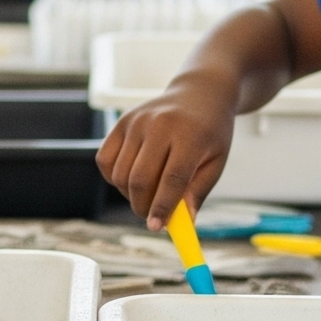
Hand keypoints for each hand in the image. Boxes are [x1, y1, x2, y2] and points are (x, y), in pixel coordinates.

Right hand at [97, 74, 236, 227]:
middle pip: (140, 179)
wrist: (199, 93)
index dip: (162, 208)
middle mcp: (160, 125)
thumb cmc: (210, 132)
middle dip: (142, 206)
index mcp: (190, 136)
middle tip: (151, 217)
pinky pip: (105, 160)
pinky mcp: (121, 122)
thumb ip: (197, 192)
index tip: (156, 227)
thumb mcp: (216, 162)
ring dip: (129, 194)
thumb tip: (181, 223)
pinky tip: (131, 178)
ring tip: (148, 193)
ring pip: (120, 173)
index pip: (171, 179)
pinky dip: (113, 178)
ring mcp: (137, 122)